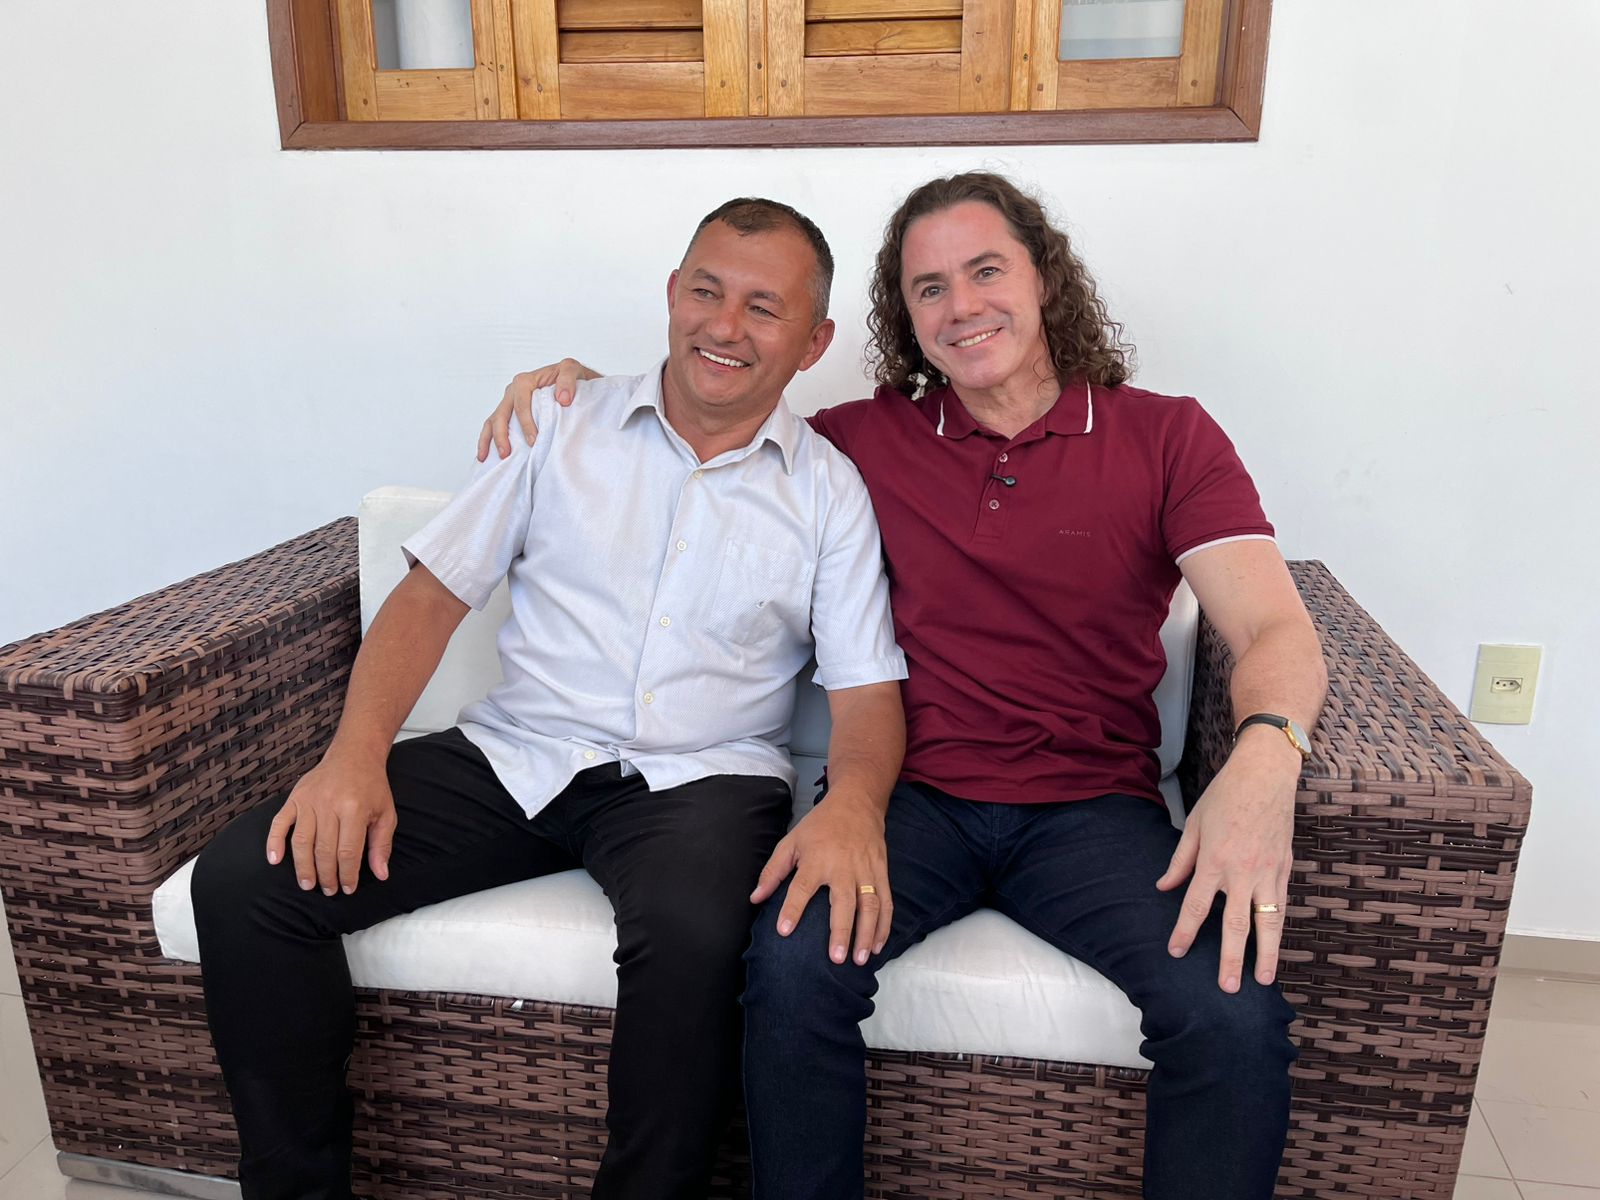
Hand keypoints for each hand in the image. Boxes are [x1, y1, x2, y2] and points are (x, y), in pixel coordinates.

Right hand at [265, 753, 397, 896]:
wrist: (354, 755)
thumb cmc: (372, 787)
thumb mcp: (386, 813)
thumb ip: (382, 845)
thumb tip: (381, 874)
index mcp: (355, 809)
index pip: (348, 852)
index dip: (347, 874)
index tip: (348, 888)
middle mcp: (329, 805)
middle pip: (323, 850)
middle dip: (326, 876)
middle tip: (328, 890)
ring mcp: (309, 800)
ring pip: (301, 841)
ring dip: (303, 867)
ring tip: (307, 884)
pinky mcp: (295, 797)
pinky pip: (279, 822)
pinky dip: (274, 842)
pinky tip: (274, 860)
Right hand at [476, 358, 599, 460]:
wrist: (573, 382)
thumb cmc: (570, 377)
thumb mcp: (572, 370)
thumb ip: (568, 380)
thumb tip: (562, 399)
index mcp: (524, 381)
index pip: (521, 404)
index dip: (525, 423)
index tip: (533, 441)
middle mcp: (512, 391)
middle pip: (501, 414)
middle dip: (501, 435)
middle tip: (506, 454)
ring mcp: (508, 403)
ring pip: (492, 421)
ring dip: (489, 440)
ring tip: (489, 458)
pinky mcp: (509, 413)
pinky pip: (494, 426)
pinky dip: (487, 440)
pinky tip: (486, 456)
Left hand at [750, 792, 892, 965]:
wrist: (857, 803)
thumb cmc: (820, 825)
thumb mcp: (791, 842)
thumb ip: (773, 871)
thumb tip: (755, 898)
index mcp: (817, 859)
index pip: (802, 887)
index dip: (792, 909)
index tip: (784, 931)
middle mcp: (843, 867)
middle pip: (844, 903)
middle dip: (841, 932)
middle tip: (836, 959)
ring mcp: (866, 871)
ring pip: (870, 906)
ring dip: (866, 934)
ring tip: (859, 960)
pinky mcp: (882, 873)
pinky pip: (886, 902)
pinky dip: (884, 926)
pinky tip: (877, 946)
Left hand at [1155, 736, 1296, 991]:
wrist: (1265, 775)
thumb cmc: (1224, 797)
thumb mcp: (1193, 824)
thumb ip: (1179, 861)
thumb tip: (1163, 888)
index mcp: (1214, 861)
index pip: (1196, 906)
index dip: (1185, 931)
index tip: (1176, 952)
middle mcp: (1243, 873)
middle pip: (1236, 925)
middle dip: (1230, 959)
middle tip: (1226, 988)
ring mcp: (1268, 873)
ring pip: (1268, 923)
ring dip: (1266, 954)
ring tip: (1263, 981)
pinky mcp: (1285, 870)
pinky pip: (1281, 907)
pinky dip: (1279, 930)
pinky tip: (1275, 948)